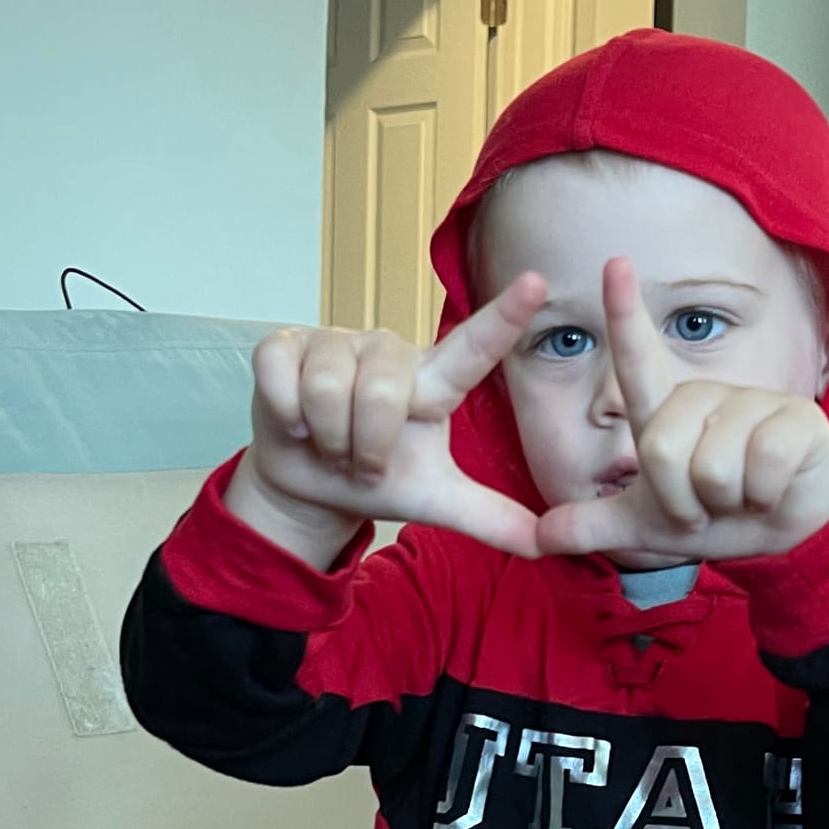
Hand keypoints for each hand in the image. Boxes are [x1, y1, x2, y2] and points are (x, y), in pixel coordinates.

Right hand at [226, 276, 546, 567]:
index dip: (503, 317)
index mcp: (433, 382)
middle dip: (367, 447)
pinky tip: (296, 424)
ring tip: (331, 443)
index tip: (537, 283)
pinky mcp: (285, 343)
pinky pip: (283, 380)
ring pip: (328, 390)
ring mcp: (335, 340)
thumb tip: (545, 546)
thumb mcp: (435, 501)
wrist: (310, 486)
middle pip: (381, 393)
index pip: (474, 348)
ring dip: (328, 439)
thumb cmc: (376, 477)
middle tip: (363, 462)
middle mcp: (388, 350)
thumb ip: (490, 517)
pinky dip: (287, 418)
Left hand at [536, 258, 828, 562]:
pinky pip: (761, 466)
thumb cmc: (714, 515)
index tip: (615, 262)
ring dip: (725, 502)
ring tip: (742, 494)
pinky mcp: (797, 419)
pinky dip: (763, 497)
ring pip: (711, 467)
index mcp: (667, 412)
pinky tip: (773, 490)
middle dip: (681, 500)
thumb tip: (538, 537)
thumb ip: (593, 526)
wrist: (783, 533)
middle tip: (707, 503)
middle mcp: (705, 396)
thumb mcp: (647, 526)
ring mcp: (754, 402)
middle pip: (660, 450)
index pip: (638, 359)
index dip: (625, 313)